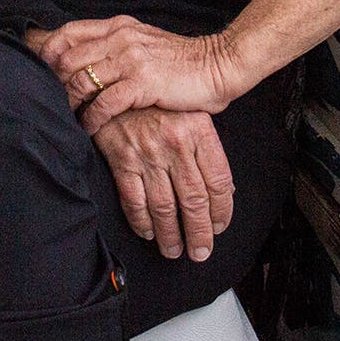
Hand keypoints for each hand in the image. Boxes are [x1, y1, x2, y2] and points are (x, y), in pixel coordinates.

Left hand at [43, 15, 237, 133]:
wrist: (220, 66)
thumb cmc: (180, 61)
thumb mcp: (143, 42)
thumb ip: (115, 44)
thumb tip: (83, 58)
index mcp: (119, 26)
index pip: (69, 33)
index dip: (49, 52)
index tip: (41, 70)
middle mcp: (120, 39)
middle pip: (68, 59)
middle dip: (54, 83)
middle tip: (51, 101)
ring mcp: (131, 60)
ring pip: (81, 81)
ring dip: (70, 103)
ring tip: (68, 117)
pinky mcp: (142, 83)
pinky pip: (104, 102)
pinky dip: (91, 118)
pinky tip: (89, 127)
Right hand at [91, 108, 234, 261]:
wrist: (113, 88)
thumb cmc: (156, 106)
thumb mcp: (192, 117)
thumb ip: (208, 152)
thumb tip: (225, 193)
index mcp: (199, 131)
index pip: (220, 181)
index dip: (223, 211)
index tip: (220, 228)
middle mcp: (175, 143)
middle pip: (194, 199)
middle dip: (199, 232)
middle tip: (200, 252)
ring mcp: (147, 153)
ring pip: (164, 205)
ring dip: (170, 234)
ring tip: (174, 251)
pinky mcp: (122, 159)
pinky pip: (134, 199)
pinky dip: (141, 221)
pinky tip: (147, 232)